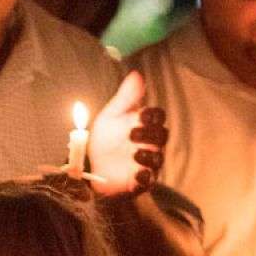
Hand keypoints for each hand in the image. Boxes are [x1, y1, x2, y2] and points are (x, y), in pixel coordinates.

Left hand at [88, 71, 166, 194]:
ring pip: (158, 158)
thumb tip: (136, 74)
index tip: (142, 115)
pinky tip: (135, 172)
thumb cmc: (106, 139)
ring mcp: (147, 162)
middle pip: (162, 136)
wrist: (93, 167)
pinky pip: (149, 179)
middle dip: (149, 134)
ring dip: (148, 154)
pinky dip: (144, 176)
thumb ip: (125, 98)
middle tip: (131, 134)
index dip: (154, 115)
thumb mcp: (111, 116)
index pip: (158, 116)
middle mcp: (150, 143)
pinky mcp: (141, 180)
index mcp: (144, 125)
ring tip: (133, 152)